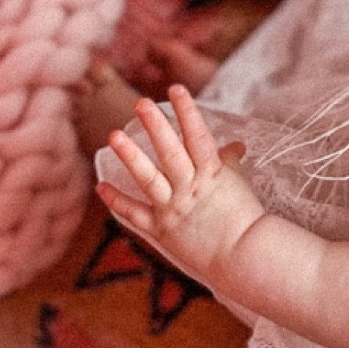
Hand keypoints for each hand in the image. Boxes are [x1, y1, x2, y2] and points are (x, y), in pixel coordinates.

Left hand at [97, 84, 260, 282]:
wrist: (244, 259)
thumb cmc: (246, 222)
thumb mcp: (238, 187)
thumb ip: (228, 164)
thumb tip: (235, 145)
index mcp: (212, 175)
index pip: (198, 136)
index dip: (187, 111)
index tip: (176, 89)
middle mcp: (190, 189)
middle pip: (171, 152)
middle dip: (156, 126)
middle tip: (140, 103)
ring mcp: (174, 209)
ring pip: (149, 179)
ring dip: (131, 157)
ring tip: (113, 136)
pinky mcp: (162, 230)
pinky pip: (136, 214)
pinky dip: (117, 201)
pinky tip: (101, 186)